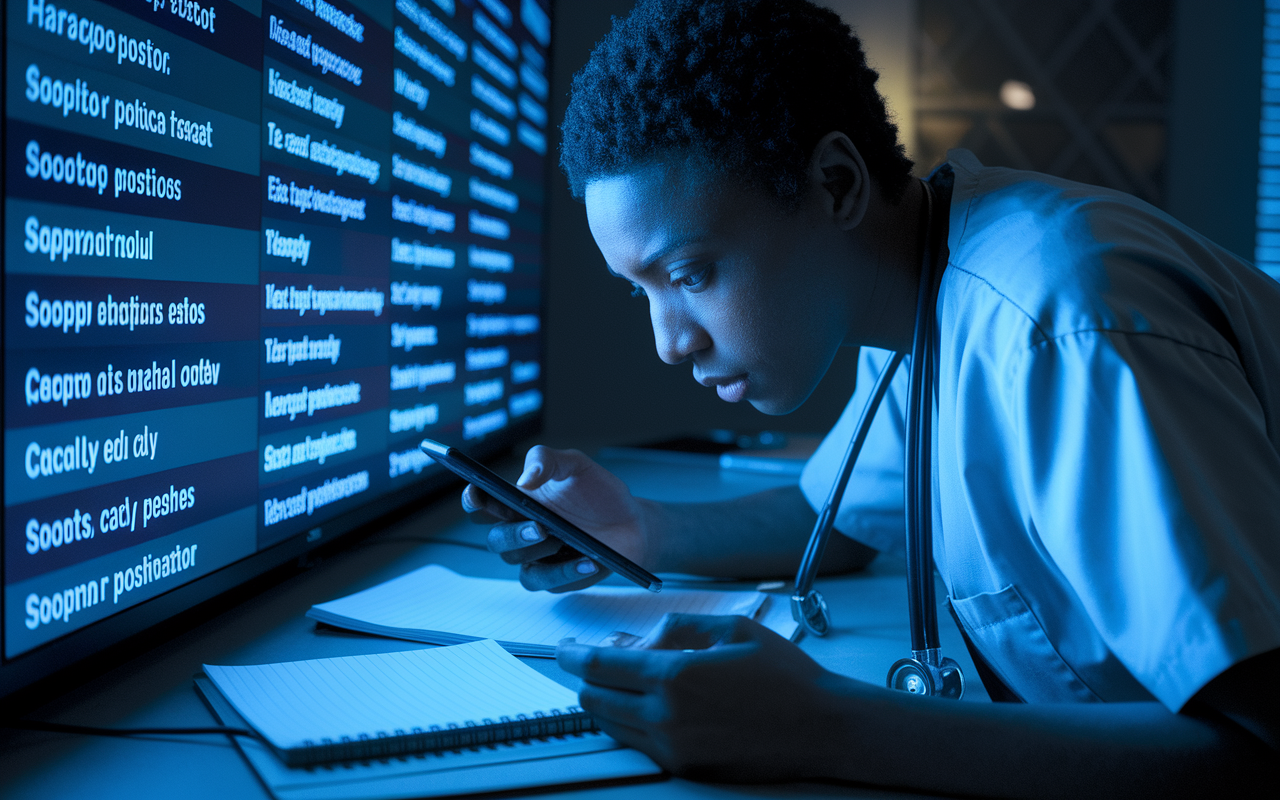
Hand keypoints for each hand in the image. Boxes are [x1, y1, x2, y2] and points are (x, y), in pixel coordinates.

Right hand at [462, 446, 651, 591]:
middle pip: (495, 538)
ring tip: (561, 539)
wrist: (633, 523)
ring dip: (536, 552)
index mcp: (518, 502)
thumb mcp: (576, 465)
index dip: (473, 500)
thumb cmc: (598, 493)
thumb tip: (525, 480)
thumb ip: (547, 460)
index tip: (477, 492)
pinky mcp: (554, 578)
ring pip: (516, 562)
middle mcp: (521, 530)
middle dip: (512, 533)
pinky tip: (587, 560)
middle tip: (538, 526)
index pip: (483, 504)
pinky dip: (565, 572)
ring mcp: (536, 556)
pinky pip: (547, 581)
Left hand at [557, 613, 834, 780]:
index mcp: (676, 676)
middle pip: (593, 700)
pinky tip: (648, 705)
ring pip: (610, 725)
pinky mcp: (684, 768)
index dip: (573, 654)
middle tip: (591, 661)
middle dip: (584, 678)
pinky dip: (628, 723)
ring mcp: (673, 748)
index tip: (564, 647)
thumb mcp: (731, 629)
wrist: (821, 728)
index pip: (599, 666)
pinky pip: (636, 744)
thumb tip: (630, 639)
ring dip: (604, 701)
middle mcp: (666, 717)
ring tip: (623, 681)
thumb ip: (674, 628)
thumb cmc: (783, 676)